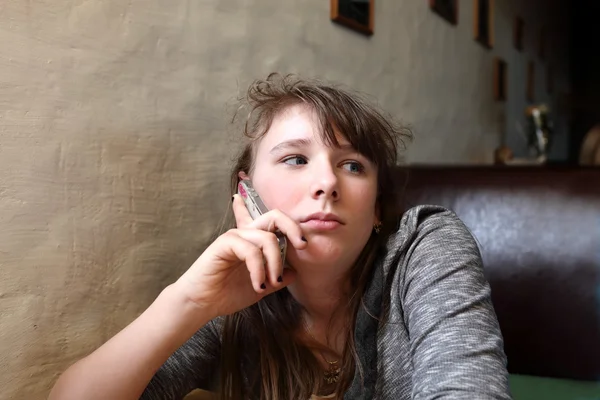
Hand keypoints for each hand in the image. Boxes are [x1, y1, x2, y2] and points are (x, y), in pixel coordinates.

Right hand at [173, 194, 306, 318]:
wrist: (202, 304)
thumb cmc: (227, 293)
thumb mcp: (262, 286)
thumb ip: (277, 277)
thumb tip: (295, 271)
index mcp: (256, 241)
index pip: (275, 222)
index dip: (293, 226)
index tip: (304, 243)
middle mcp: (246, 234)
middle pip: (275, 216)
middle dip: (293, 228)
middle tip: (303, 246)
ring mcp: (236, 236)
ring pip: (267, 239)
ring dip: (275, 263)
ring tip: (272, 283)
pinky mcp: (225, 243)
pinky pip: (251, 251)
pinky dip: (259, 270)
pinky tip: (259, 286)